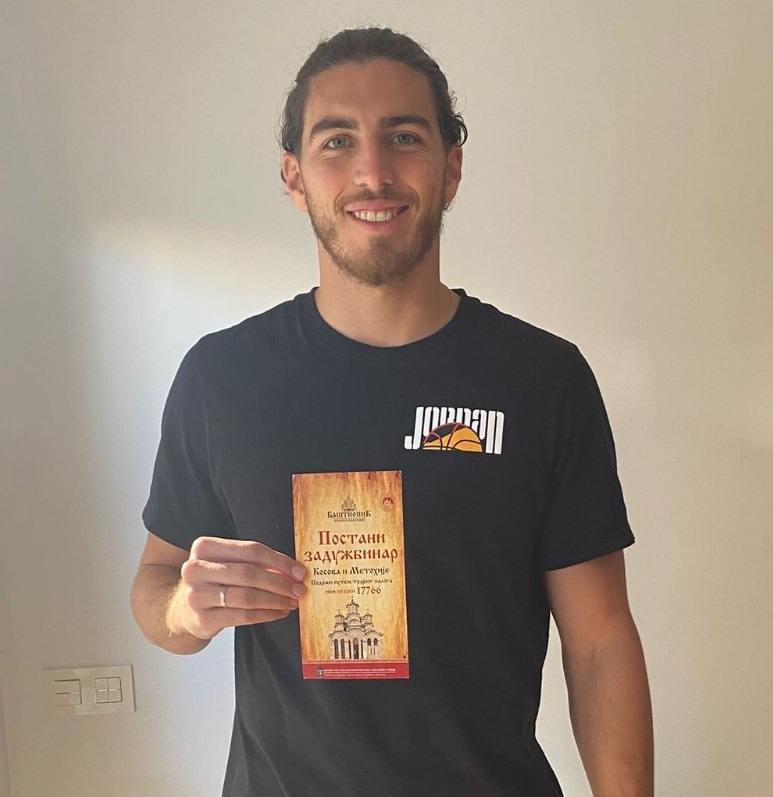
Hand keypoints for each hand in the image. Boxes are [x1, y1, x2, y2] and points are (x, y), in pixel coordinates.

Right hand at [170, 536, 306, 640]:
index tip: (299, 571)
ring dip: (275, 600)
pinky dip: (265, 614)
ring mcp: (196, 595)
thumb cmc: (215, 580)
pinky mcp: (202, 619)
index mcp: (204, 547)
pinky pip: (242, 616)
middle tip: (299, 589)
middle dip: (280, 582)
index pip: (251, 550)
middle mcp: (196, 569)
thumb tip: (294, 571)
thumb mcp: (229, 563)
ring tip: (291, 602)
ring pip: (246, 596)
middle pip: (249, 573)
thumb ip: (256, 562)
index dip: (279, 561)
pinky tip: (278, 612)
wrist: (183, 609)